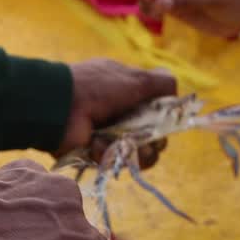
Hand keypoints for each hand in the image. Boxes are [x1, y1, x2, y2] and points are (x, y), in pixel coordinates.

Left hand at [58, 59, 177, 166]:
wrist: (60, 106)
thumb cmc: (98, 87)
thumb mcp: (135, 78)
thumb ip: (162, 83)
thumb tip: (179, 96)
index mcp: (132, 95)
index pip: (161, 112)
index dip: (166, 118)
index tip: (165, 118)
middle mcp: (124, 116)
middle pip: (156, 138)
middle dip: (155, 139)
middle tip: (145, 136)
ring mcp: (112, 136)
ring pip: (142, 154)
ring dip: (138, 151)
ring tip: (125, 145)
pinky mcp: (100, 155)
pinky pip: (117, 162)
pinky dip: (109, 152)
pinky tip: (97, 142)